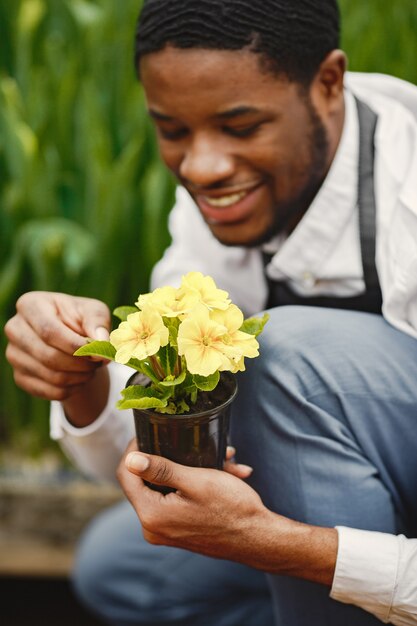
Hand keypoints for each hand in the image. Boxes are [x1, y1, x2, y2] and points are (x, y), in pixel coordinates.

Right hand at [5, 291, 110, 425]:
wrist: (70, 336)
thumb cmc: (81, 318)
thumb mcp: (94, 312)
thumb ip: (98, 323)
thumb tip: (101, 344)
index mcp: (30, 305)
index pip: (49, 331)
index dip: (76, 346)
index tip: (98, 352)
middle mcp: (15, 329)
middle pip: (49, 357)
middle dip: (81, 363)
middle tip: (98, 361)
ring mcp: (14, 355)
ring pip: (52, 377)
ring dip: (80, 377)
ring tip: (91, 367)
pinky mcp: (20, 377)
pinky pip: (50, 392)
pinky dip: (72, 388)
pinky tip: (80, 378)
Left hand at [117, 439, 274, 564]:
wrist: (258, 538)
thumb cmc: (231, 508)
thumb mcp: (196, 481)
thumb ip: (161, 469)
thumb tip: (130, 460)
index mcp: (152, 515)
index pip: (126, 474)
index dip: (135, 450)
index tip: (150, 432)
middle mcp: (153, 528)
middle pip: (148, 481)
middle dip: (174, 458)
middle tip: (198, 445)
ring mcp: (166, 531)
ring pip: (168, 487)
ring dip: (192, 470)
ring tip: (224, 461)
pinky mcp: (178, 530)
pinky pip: (178, 499)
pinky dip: (197, 485)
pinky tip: (225, 474)